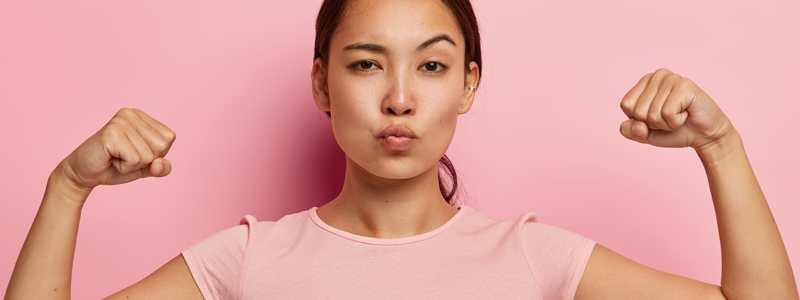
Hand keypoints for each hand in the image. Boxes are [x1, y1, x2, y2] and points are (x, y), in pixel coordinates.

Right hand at [56, 108, 175, 194]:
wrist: (83, 174)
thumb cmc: (114, 167)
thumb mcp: (144, 168)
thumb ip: (160, 167)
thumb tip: (160, 165)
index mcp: (141, 116)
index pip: (169, 138)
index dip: (156, 153)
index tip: (134, 152)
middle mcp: (131, 113)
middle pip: (162, 146)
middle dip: (145, 160)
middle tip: (123, 156)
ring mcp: (121, 121)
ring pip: (149, 155)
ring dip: (133, 165)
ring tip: (115, 157)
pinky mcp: (112, 133)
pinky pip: (135, 159)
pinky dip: (124, 167)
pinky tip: (110, 159)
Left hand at [619, 68, 734, 149]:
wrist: (705, 135)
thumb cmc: (675, 131)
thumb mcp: (646, 134)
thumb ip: (630, 131)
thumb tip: (637, 125)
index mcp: (645, 82)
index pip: (626, 105)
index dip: (639, 120)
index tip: (657, 118)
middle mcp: (657, 75)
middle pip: (638, 111)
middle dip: (654, 123)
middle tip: (671, 117)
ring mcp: (671, 78)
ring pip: (652, 113)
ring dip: (666, 123)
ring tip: (680, 115)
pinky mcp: (685, 86)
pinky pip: (667, 113)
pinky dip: (676, 121)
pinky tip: (687, 113)